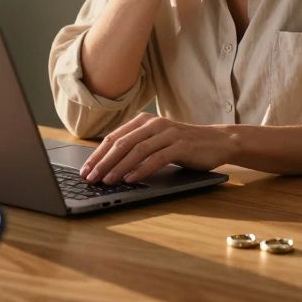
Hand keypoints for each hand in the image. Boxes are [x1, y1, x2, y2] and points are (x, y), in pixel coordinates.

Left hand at [80, 113, 234, 183]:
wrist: (217, 141)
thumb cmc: (184, 144)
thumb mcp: (156, 141)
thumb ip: (136, 147)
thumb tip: (107, 166)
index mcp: (143, 121)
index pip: (114, 138)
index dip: (97, 155)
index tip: (85, 170)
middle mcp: (154, 124)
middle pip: (122, 144)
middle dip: (103, 162)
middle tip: (90, 178)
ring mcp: (168, 133)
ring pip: (136, 151)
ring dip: (119, 167)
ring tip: (107, 181)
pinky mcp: (181, 145)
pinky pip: (156, 158)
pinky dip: (142, 169)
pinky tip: (131, 179)